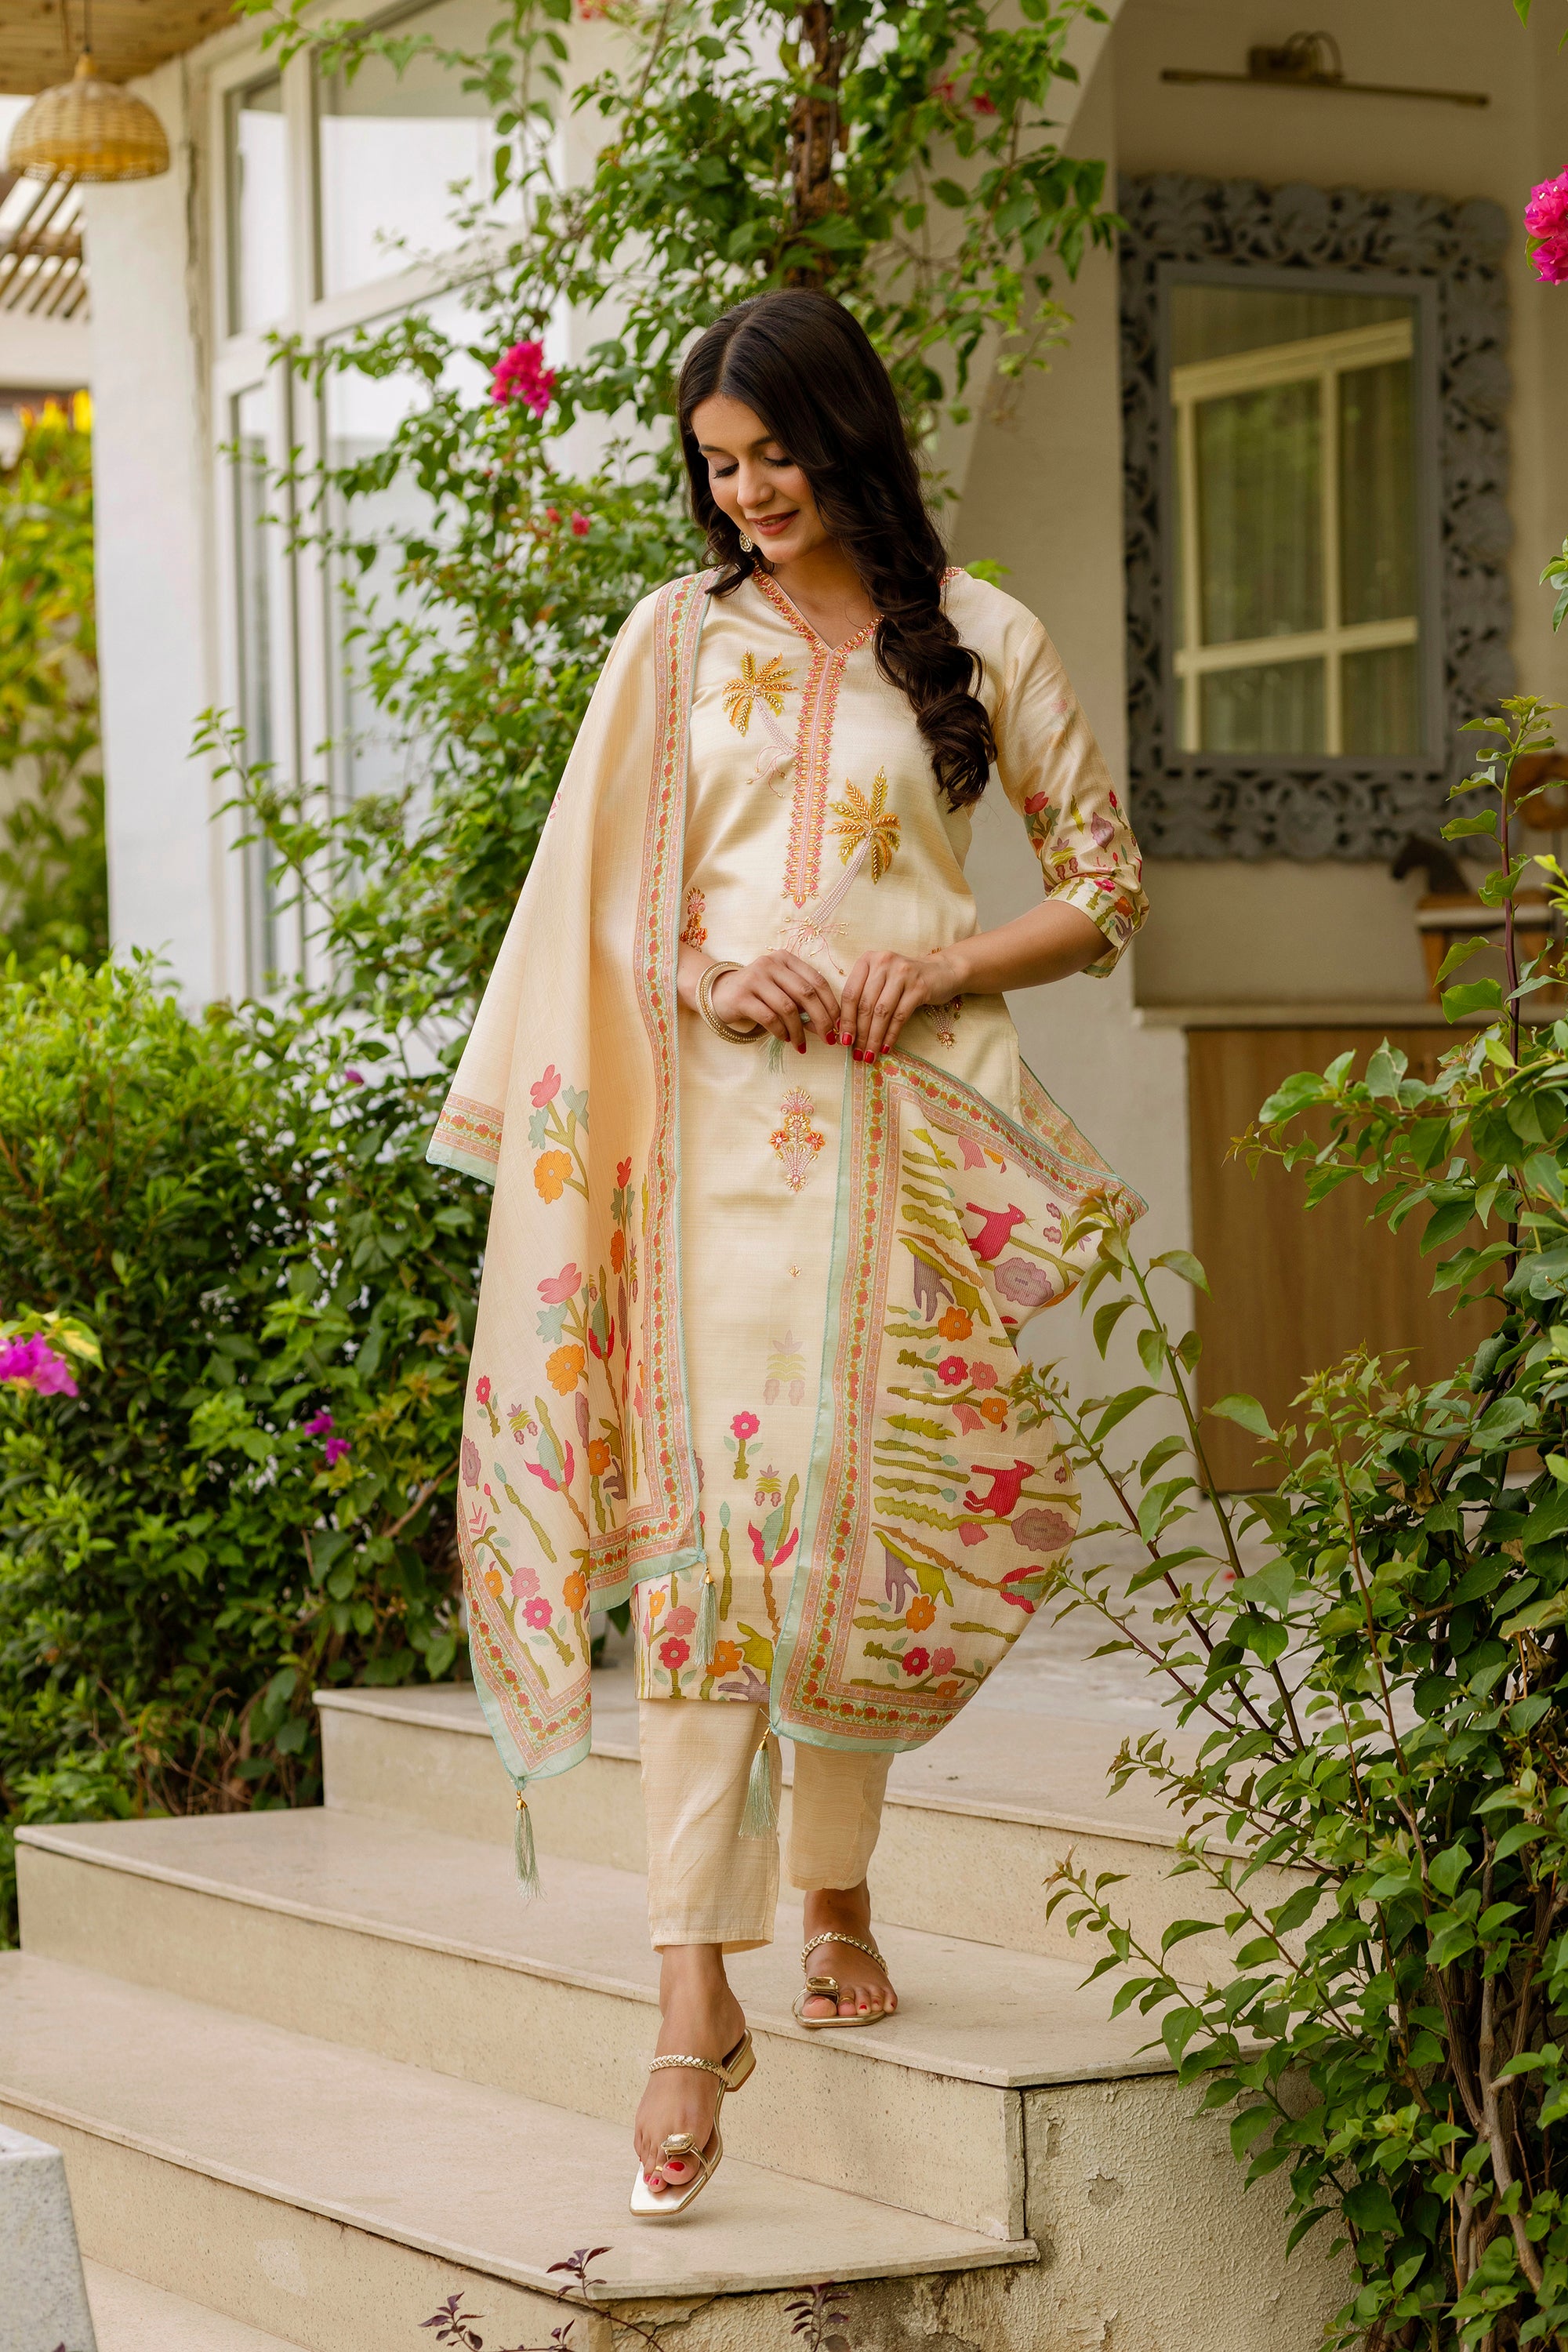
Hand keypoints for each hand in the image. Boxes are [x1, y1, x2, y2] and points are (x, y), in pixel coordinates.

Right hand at [710, 953, 841, 1053]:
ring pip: (787, 1007)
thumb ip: (802, 1005)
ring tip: (801, 1044)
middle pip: (806, 993)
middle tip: (827, 1038)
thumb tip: (827, 1027)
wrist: (719, 993)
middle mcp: (771, 964)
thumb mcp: (781, 992)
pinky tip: (785, 1038)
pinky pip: (769, 1018)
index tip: (838, 1025)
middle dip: (821, 1019)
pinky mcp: (742, 996)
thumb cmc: (757, 994)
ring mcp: (755, 978)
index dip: (831, 1004)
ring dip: (799, 1030)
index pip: (817, 980)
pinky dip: (781, 1031)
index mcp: (785, 959)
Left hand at [838, 947, 957, 1057]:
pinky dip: (891, 1035)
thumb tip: (846, 1030)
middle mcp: (883, 962)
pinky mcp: (919, 987)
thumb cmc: (904, 980)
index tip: (843, 1040)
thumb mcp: (880, 979)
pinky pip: (900, 1017)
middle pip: (865, 1005)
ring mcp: (903, 973)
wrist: (941, 972)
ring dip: (874, 1037)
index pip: (850, 993)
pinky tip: (885, 1048)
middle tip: (857, 1053)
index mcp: (868, 960)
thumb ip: (863, 995)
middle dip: (859, 1033)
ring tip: (870, 1054)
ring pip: (882, 1012)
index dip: (846, 1020)